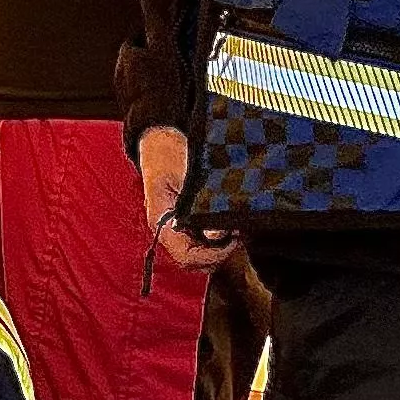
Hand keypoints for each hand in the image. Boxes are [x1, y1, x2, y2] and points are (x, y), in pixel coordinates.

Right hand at [139, 127, 236, 273]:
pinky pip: (203, 240)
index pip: (186, 257)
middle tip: (237, 232)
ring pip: (201, 254)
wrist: (161, 137)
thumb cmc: (170, 152)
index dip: (212, 255)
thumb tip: (218, 234)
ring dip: (221, 245)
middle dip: (220, 252)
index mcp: (161, 222)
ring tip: (235, 224)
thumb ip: (200, 205)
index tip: (233, 239)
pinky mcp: (187, 222)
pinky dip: (220, 236)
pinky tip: (229, 220)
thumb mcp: (185, 175)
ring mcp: (178, 227)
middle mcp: (168, 230)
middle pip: (195, 262)